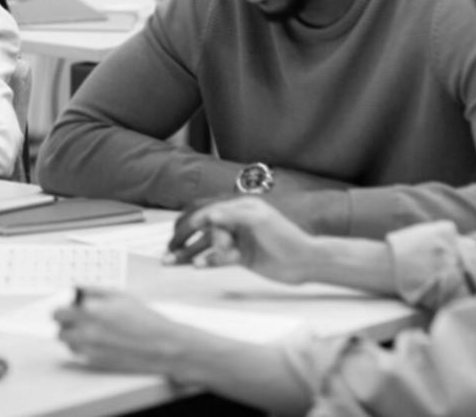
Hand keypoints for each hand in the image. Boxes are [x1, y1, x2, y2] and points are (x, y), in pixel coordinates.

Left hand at [54, 289, 190, 376]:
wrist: (163, 346)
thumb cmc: (145, 320)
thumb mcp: (120, 295)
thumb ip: (93, 291)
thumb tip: (75, 290)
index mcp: (91, 311)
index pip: (58, 312)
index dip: (62, 308)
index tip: (66, 307)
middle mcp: (87, 331)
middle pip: (60, 329)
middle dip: (65, 322)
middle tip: (75, 318)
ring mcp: (91, 349)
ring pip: (67, 343)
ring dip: (72, 335)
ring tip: (88, 329)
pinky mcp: (96, 363)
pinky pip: (78, 354)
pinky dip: (81, 347)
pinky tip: (95, 341)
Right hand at [165, 197, 315, 282]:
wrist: (307, 261)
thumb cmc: (286, 236)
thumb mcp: (258, 220)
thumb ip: (231, 216)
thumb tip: (206, 216)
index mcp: (239, 208)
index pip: (208, 211)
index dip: (192, 221)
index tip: (180, 232)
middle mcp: (236, 222)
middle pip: (203, 228)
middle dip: (183, 238)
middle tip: (167, 250)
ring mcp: (238, 240)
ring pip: (207, 245)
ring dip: (189, 252)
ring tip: (171, 262)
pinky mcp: (242, 257)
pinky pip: (218, 258)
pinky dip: (207, 261)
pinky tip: (198, 266)